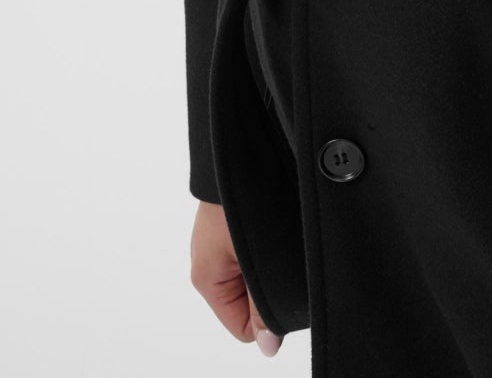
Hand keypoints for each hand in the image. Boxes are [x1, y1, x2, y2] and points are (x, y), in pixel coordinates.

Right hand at [190, 199, 283, 354]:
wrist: (243, 146)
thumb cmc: (243, 198)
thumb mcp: (254, 262)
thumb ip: (262, 307)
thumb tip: (268, 346)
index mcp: (208, 278)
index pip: (243, 328)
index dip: (268, 317)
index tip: (282, 287)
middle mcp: (211, 262)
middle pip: (250, 302)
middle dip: (271, 288)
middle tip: (284, 256)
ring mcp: (222, 240)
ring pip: (256, 274)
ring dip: (275, 262)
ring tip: (282, 235)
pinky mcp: (235, 222)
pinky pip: (256, 248)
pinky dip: (272, 242)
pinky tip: (280, 222)